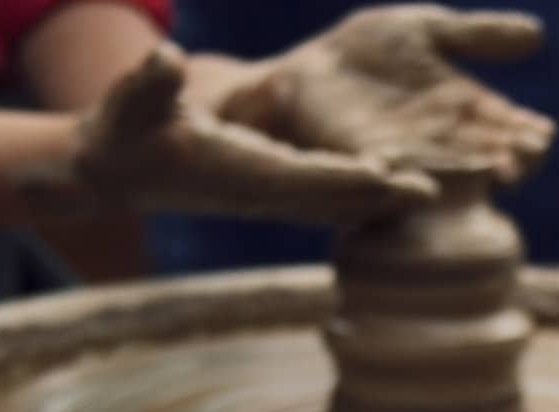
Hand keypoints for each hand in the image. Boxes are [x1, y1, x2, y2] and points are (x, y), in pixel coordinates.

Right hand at [20, 43, 434, 224]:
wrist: (117, 169)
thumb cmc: (124, 132)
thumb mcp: (131, 102)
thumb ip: (148, 84)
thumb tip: (165, 61)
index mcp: (239, 171)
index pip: (305, 178)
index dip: (349, 178)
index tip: (391, 177)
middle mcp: (265, 193)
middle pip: (338, 198)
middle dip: (386, 198)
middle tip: (439, 191)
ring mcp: (273, 198)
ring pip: (341, 202)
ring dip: (387, 201)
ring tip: (440, 191)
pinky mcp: (276, 191)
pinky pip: (330, 197)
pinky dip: (368, 195)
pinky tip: (406, 187)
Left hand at [208, 4, 554, 182]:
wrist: (313, 67)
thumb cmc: (371, 51)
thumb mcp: (427, 30)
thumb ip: (476, 35)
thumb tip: (537, 33)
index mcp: (466, 113)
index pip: (508, 130)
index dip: (527, 135)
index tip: (542, 133)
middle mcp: (445, 145)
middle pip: (487, 157)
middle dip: (508, 159)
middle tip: (524, 157)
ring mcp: (409, 159)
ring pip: (451, 170)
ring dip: (473, 174)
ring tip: (496, 172)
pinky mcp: (367, 163)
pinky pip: (396, 178)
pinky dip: (411, 184)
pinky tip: (429, 187)